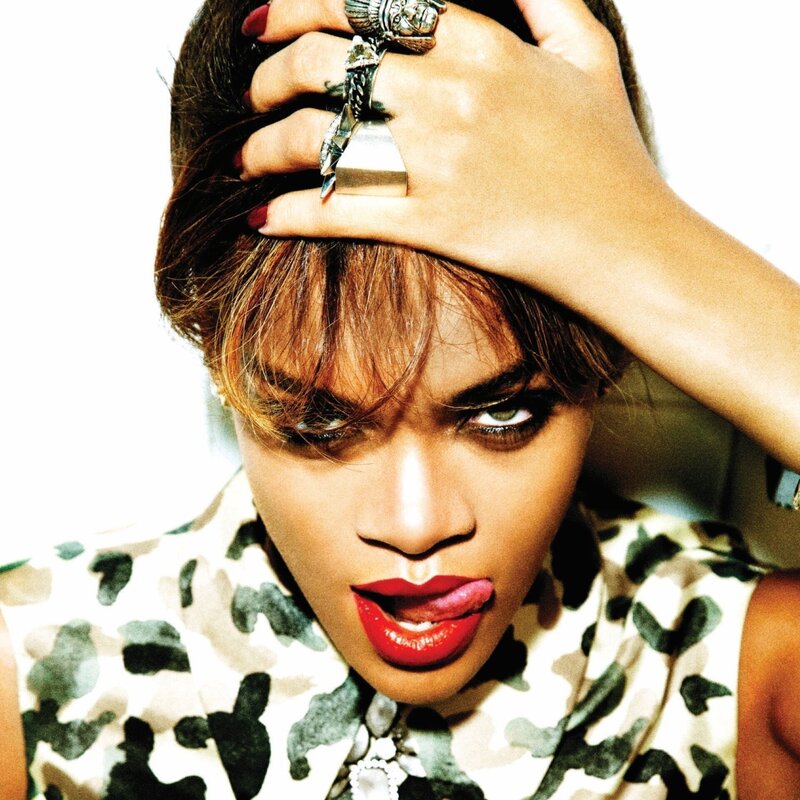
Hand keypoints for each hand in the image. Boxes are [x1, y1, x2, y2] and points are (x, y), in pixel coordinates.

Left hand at [238, 0, 668, 302]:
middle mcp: (449, 95)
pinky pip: (340, 212)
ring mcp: (437, 162)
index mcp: (480, 44)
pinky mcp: (431, 224)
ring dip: (264, 145)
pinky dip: (290, 213)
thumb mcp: (587, 52)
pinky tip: (262, 216)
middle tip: (252, 93)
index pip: (363, 4)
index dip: (296, 5)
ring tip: (246, 158)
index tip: (261, 23)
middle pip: (324, 65)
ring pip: (319, 137)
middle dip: (267, 76)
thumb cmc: (607, 152)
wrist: (623, 239)